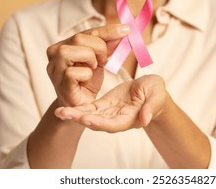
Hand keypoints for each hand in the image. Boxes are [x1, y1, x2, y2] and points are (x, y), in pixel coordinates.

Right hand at [46, 24, 129, 106]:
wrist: (81, 105)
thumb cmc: (87, 80)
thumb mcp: (99, 59)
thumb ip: (108, 45)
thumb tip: (123, 30)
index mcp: (64, 43)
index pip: (87, 31)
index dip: (107, 31)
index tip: (126, 29)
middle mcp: (54, 53)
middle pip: (78, 38)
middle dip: (98, 47)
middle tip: (103, 60)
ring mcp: (54, 69)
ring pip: (69, 52)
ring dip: (88, 59)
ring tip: (93, 68)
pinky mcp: (59, 84)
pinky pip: (72, 73)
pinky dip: (85, 74)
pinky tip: (87, 78)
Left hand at [54, 75, 168, 132]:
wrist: (152, 91)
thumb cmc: (156, 93)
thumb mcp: (156, 96)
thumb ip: (151, 107)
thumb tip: (145, 119)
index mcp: (129, 118)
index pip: (113, 123)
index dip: (99, 122)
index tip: (86, 118)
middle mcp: (116, 119)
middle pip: (96, 122)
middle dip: (80, 119)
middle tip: (64, 114)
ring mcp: (109, 113)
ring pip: (90, 116)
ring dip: (75, 115)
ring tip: (59, 112)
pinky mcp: (104, 105)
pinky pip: (90, 108)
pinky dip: (78, 108)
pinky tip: (65, 107)